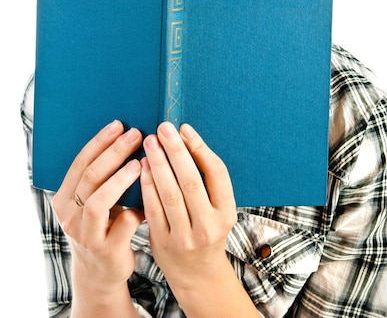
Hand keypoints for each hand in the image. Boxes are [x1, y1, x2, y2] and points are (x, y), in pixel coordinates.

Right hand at [52, 120, 144, 292]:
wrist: (101, 272)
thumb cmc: (104, 225)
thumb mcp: (96, 201)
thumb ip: (105, 177)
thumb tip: (131, 136)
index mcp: (64, 198)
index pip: (80, 162)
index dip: (100, 141)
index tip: (119, 124)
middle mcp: (69, 216)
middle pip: (89, 177)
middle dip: (114, 153)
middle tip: (136, 135)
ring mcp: (85, 234)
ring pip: (97, 202)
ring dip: (119, 180)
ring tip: (139, 164)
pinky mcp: (105, 251)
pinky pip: (122, 226)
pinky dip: (136, 209)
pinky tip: (151, 198)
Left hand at [140, 122, 236, 293]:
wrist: (197, 274)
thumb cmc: (207, 230)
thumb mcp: (218, 208)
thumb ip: (207, 180)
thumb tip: (186, 138)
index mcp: (226, 212)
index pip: (217, 174)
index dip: (200, 148)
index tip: (185, 129)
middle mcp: (208, 225)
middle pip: (191, 181)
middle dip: (176, 151)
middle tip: (163, 128)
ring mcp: (185, 237)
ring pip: (170, 194)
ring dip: (159, 165)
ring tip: (150, 143)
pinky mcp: (163, 243)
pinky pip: (153, 209)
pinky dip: (147, 185)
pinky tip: (142, 167)